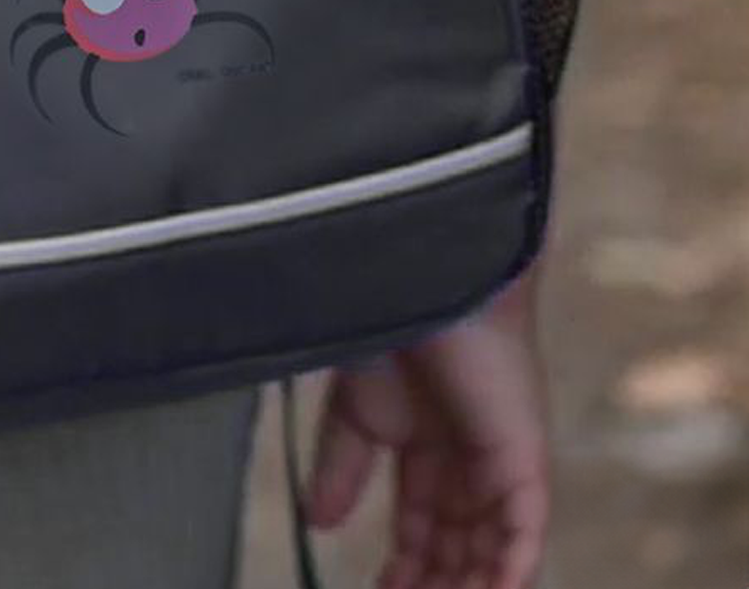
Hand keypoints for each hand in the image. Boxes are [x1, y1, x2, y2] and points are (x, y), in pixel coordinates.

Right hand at [305, 278, 548, 588]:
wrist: (423, 287)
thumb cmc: (388, 331)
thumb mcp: (353, 411)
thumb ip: (341, 470)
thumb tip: (319, 524)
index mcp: (432, 448)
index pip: (422, 528)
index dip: (404, 571)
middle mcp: (474, 466)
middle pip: (458, 550)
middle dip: (433, 585)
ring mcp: (505, 470)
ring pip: (492, 556)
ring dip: (467, 588)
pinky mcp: (526, 469)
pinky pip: (522, 543)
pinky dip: (505, 578)